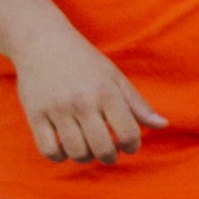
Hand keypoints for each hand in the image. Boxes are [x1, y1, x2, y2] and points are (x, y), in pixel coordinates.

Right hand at [12, 19, 166, 164]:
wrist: (41, 40)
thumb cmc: (84, 60)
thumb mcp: (114, 77)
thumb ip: (138, 104)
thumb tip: (163, 125)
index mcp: (106, 92)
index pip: (129, 134)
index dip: (133, 146)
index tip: (128, 144)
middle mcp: (82, 102)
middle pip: (103, 149)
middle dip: (110, 156)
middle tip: (108, 150)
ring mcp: (57, 109)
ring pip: (77, 153)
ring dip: (86, 157)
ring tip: (87, 147)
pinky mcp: (35, 114)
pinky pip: (49, 151)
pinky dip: (60, 156)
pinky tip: (65, 147)